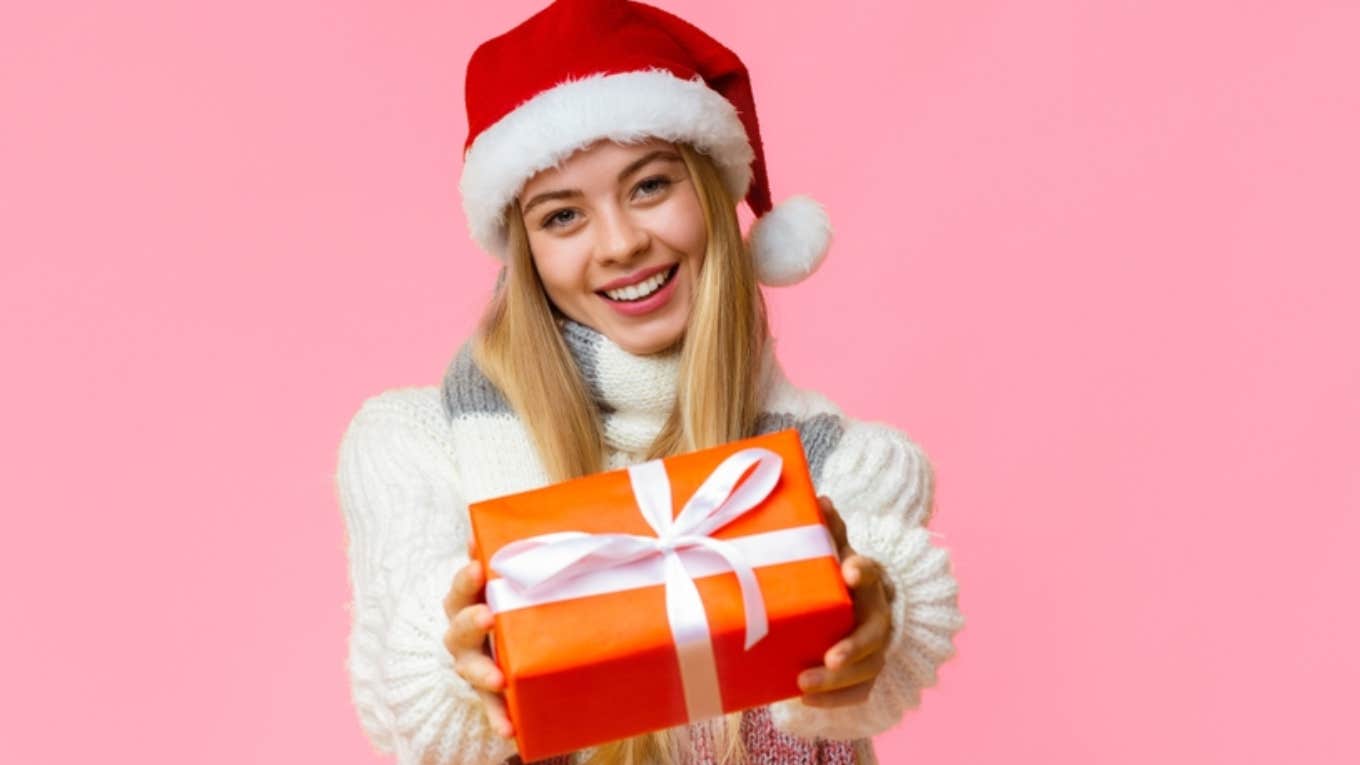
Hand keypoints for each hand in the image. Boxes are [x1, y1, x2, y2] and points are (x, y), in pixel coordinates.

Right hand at [443, 538, 514, 738]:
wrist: (482, 646)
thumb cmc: (501, 604)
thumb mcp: (502, 582)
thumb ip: (511, 558)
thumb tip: (537, 516)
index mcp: (466, 602)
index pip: (461, 586)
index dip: (467, 577)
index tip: (476, 564)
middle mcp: (462, 634)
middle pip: (459, 627)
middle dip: (471, 621)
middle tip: (487, 616)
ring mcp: (471, 665)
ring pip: (470, 669)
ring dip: (483, 673)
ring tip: (498, 679)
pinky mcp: (486, 692)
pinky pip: (490, 708)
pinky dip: (498, 718)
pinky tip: (510, 731)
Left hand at [797, 496, 895, 706]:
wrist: (859, 607)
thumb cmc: (837, 577)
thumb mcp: (832, 551)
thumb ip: (827, 529)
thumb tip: (817, 497)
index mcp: (867, 583)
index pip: (871, 573)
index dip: (862, 571)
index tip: (849, 570)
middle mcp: (878, 616)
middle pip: (874, 635)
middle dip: (852, 648)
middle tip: (828, 659)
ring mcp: (876, 649)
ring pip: (867, 670)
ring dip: (836, 682)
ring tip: (801, 686)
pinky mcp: (866, 674)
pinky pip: (858, 693)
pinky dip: (835, 701)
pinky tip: (805, 702)